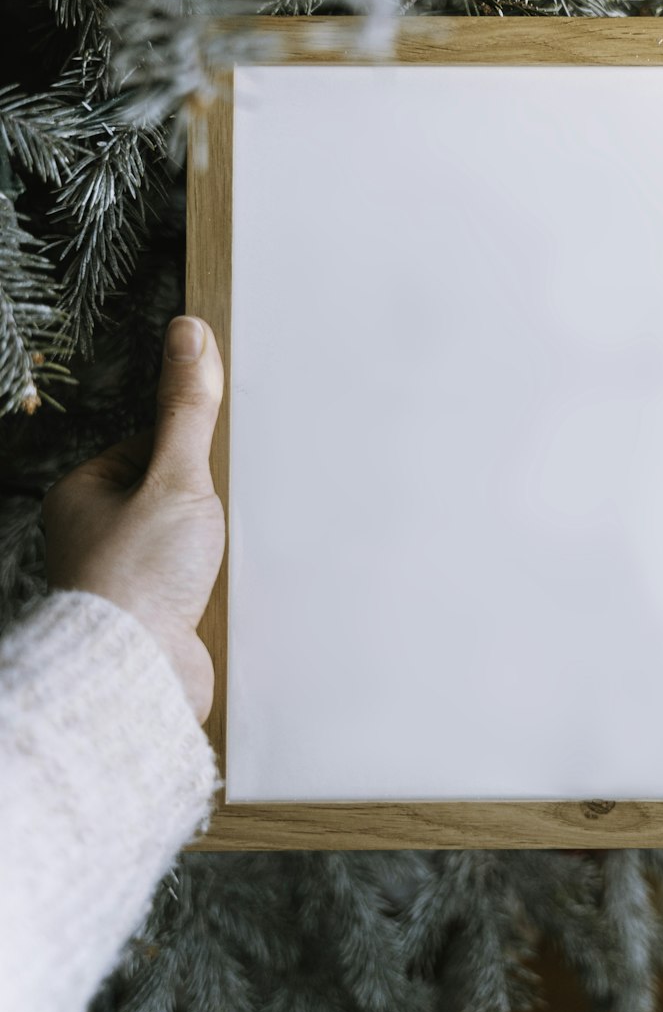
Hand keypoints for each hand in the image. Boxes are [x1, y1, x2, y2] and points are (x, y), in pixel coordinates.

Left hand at [43, 315, 225, 724]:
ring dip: (215, 546)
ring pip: (187, 540)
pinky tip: (230, 587)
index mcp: (83, 495)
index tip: (213, 460)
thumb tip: (187, 332)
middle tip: (225, 508)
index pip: (149, 445)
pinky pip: (197, 583)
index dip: (189, 449)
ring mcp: (126, 579)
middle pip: (172, 493)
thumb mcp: (173, 476)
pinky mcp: (155, 616)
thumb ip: (187, 407)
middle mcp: (97, 536)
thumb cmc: (135, 580)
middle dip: (207, 501)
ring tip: (224, 554)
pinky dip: (219, 582)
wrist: (135, 678)